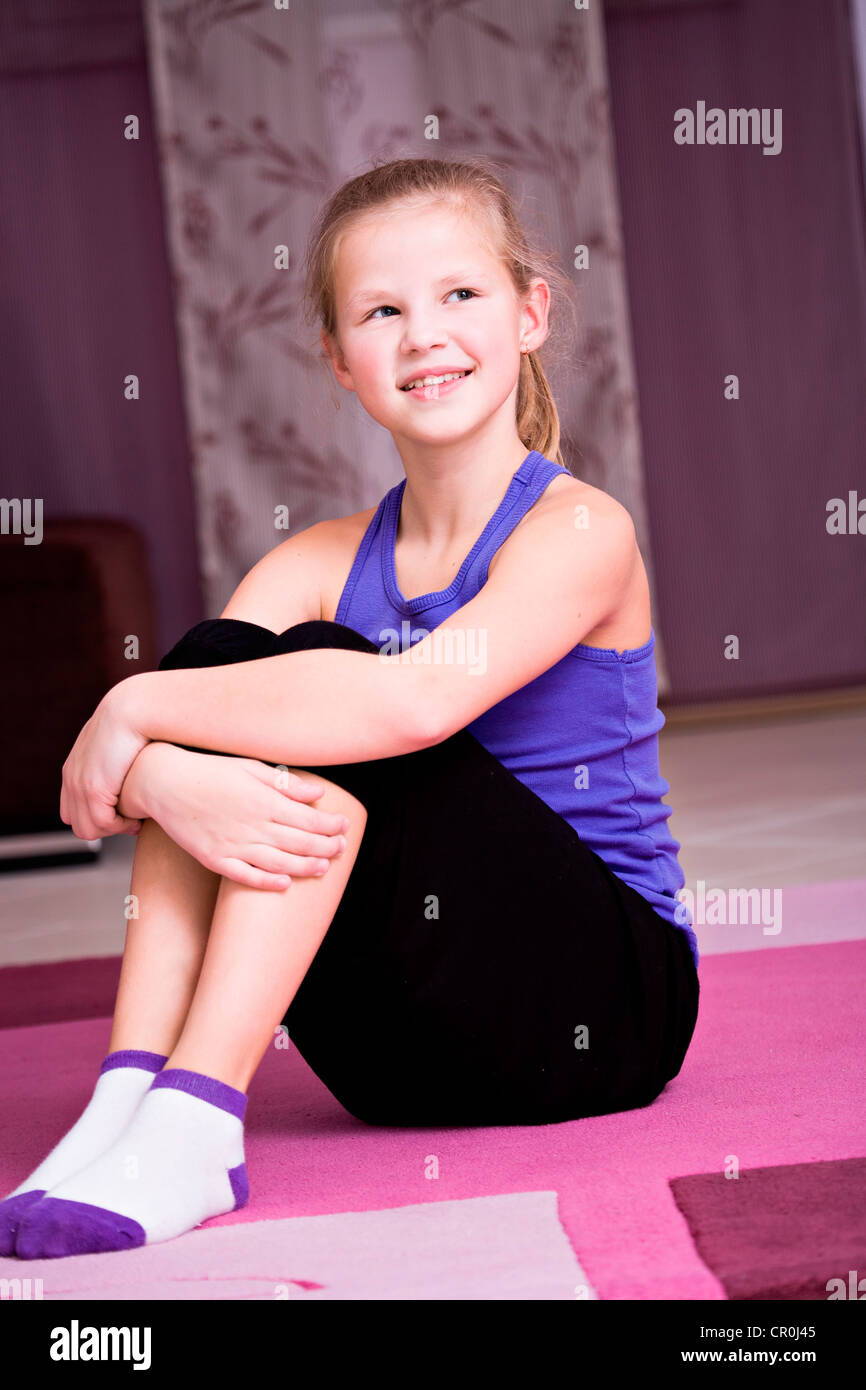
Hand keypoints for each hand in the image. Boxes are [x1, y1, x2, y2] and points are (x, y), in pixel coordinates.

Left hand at [60, 685, 149, 839]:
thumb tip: (126, 766)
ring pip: (87, 829)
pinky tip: (137, 819)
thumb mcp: (118, 741)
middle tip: (129, 823)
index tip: (122, 814)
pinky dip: (120, 826)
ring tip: (135, 823)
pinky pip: (102, 824)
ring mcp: (79, 785)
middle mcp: (71, 779)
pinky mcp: (92, 789)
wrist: (132, 709)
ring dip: (113, 830)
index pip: (72, 810)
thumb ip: (115, 756)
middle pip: (78, 823)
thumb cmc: (135, 722)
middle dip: (104, 828)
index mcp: (74, 768)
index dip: (97, 817)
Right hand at [138, 742, 350, 889]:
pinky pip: (245, 876)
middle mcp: (252, 825)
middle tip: (341, 848)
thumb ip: (285, 783)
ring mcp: (233, 845)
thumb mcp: (250, 767)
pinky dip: (267, 882)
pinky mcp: (214, 858)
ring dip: (305, 867)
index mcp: (264, 800)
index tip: (344, 826)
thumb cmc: (209, 771)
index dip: (331, 825)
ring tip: (324, 868)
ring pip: (279, 863)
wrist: (163, 783)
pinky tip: (285, 884)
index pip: (309, 818)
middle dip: (326, 847)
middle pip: (300, 842)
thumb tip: (318, 792)